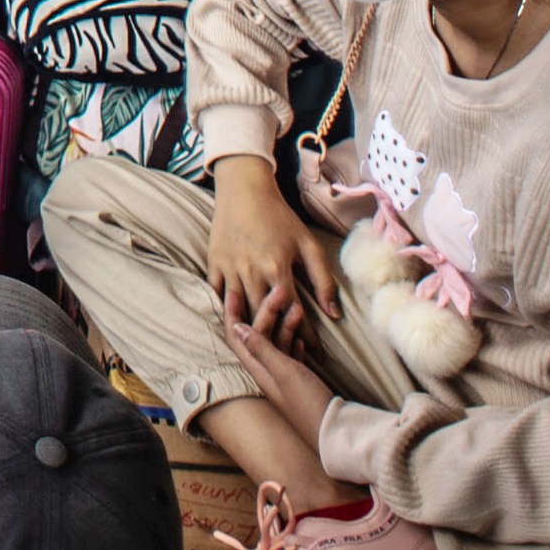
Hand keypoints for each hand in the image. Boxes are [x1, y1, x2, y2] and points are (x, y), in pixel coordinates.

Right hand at [206, 155, 340, 338]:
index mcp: (277, 269)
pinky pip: (219, 296)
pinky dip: (227, 312)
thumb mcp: (308, 245)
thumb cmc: (280, 217)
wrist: (244, 190)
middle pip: (264, 318)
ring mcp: (230, 269)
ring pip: (240, 311)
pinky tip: (237, 325)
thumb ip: (323, 280)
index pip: (293, 314)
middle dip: (279, 340)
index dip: (306, 336)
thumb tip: (334, 314)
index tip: (316, 353)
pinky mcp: (215, 264)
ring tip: (265, 350)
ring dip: (252, 332)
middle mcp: (252, 273)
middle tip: (291, 359)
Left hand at [227, 304, 340, 446]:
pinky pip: (292, 357)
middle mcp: (267, 374)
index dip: (232, 314)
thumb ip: (262, 349)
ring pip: (278, 344)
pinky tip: (301, 336)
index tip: (233, 290)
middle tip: (280, 291)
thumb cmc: (308, 403)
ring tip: (297, 307)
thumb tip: (236, 326)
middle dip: (267, 312)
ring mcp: (284, 379)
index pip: (237, 338)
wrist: (335, 431)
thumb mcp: (283, 372)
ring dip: (285, 324)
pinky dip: (295, 343)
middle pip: (260, 336)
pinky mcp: (300, 384)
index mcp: (258, 370)